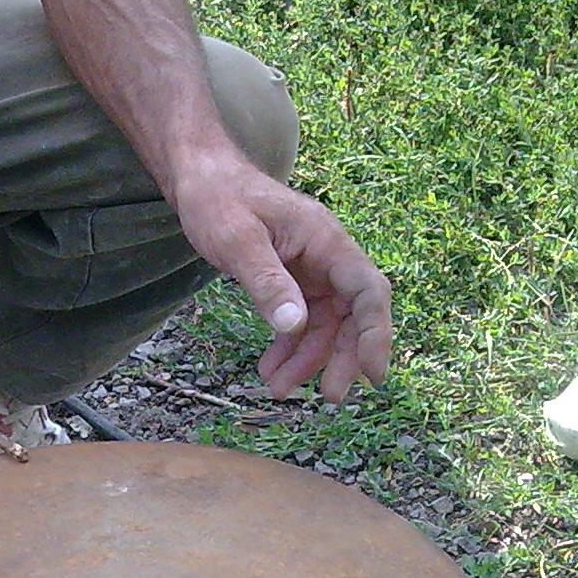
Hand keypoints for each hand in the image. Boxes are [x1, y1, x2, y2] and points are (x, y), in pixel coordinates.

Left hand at [171, 155, 392, 401]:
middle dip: (341, 357)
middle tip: (326, 396)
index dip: (376, 333)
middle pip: (351, 315)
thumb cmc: (219, 201)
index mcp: (327, 241)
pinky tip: (270, 368)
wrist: (201, 181)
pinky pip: (301, 320)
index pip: (368, 291)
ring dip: (307, 358)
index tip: (373, 373)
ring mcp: (312, 270)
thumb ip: (266, 282)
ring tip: (276, 389)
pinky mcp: (293, 280)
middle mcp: (328, 257)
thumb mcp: (238, 242)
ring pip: (324, 324)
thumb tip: (294, 325)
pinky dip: (288, 346)